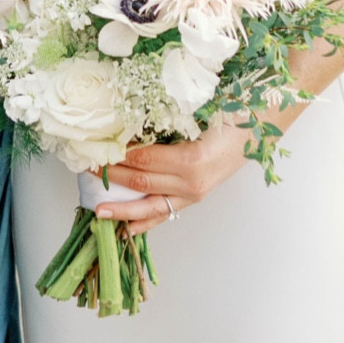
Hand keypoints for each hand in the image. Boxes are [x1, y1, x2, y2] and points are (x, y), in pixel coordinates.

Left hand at [95, 116, 256, 235]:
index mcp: (190, 159)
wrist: (258, 130)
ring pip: (149, 205)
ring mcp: (192, 194)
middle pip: (140, 181)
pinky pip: (164, 214)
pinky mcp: (193, 198)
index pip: (142, 159)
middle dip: (110, 177)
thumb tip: (129, 118)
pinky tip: (127, 229)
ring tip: (98, 212)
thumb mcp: (199, 113)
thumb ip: (166, 119)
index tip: (95, 148)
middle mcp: (190, 182)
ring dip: (121, 208)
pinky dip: (145, 222)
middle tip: (85, 170)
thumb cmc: (231, 118)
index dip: (116, 155)